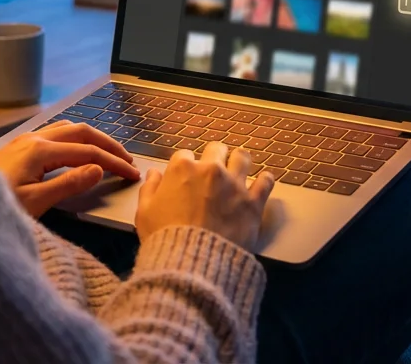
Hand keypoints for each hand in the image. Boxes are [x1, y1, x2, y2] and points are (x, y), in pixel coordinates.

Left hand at [0, 120, 141, 217]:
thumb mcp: (35, 202)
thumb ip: (69, 184)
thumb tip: (98, 169)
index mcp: (40, 151)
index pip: (88, 152)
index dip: (114, 162)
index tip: (131, 173)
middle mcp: (33, 139)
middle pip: (81, 131)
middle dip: (108, 144)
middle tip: (127, 160)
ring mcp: (24, 140)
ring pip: (68, 129)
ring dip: (92, 138)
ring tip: (108, 153)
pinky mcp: (18, 147)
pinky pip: (55, 134)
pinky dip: (75, 139)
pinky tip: (78, 150)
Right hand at [135, 142, 274, 251]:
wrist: (193, 262)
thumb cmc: (165, 237)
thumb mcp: (144, 213)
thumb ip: (149, 189)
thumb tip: (154, 174)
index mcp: (182, 169)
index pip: (184, 155)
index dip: (185, 165)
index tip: (187, 177)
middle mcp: (211, 170)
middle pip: (216, 149)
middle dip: (214, 157)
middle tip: (214, 170)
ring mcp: (234, 184)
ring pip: (243, 157)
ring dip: (239, 162)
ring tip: (238, 170)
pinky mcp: (253, 202)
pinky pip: (266, 181)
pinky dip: (265, 181)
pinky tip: (262, 182)